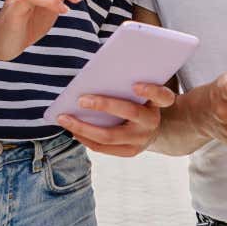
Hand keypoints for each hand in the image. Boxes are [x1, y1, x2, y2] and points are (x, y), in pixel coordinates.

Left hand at [57, 83, 176, 156]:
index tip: (136, 85)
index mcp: (158, 104)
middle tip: (81, 100)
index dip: (151, 90)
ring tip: (64, 118)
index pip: (162, 96)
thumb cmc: (140, 103)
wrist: (153, 131)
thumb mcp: (142, 93)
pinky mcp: (129, 152)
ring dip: (83, 127)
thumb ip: (128, 83)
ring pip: (109, 136)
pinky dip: (85, 138)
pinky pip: (103, 148)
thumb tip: (97, 73)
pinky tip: (73, 130)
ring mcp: (140, 141)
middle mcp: (151, 123)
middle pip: (129, 113)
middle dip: (104, 106)